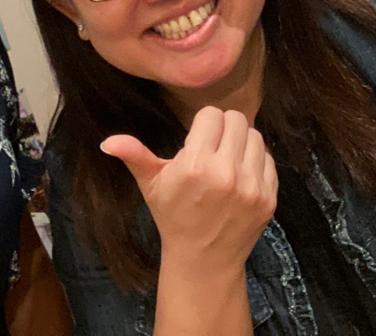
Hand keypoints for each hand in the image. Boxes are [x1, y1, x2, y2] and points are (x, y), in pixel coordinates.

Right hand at [102, 107, 276, 275]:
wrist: (204, 261)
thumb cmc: (174, 217)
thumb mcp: (151, 186)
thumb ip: (134, 157)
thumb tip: (107, 142)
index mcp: (196, 166)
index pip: (212, 115)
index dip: (203, 124)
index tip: (197, 140)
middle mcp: (226, 174)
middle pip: (237, 120)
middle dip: (223, 129)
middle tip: (213, 146)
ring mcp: (252, 187)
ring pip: (255, 136)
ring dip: (241, 143)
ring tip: (227, 160)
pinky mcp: (269, 198)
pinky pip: (268, 159)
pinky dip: (256, 162)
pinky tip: (241, 176)